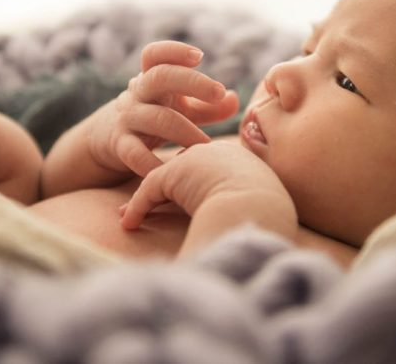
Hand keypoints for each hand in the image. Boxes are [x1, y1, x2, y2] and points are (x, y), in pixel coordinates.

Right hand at [86, 41, 239, 176]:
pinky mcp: (120, 144)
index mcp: (152, 78)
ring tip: (207, 144)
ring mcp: (128, 118)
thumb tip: (234, 99)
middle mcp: (138, 93)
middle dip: (192, 82)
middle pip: (160, 77)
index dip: (174, 50)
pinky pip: (135, 153)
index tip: (198, 56)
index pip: (156, 55)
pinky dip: (153, 163)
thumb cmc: (155, 117)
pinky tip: (172, 169)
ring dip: (185, 130)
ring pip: (156, 118)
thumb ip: (209, 105)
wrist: (107, 139)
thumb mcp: (181, 108)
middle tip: (219, 92)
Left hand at [120, 140, 295, 241]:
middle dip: (166, 191)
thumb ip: (246, 215)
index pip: (211, 172)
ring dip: (145, 200)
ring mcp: (197, 159)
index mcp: (244, 165)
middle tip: (150, 209)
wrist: (259, 212)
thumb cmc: (267, 222)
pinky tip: (128, 225)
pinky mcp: (175, 173)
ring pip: (164, 180)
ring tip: (128, 217)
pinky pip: (150, 190)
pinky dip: (137, 208)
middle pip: (185, 172)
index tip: (183, 208)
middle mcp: (219, 155)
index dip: (194, 191)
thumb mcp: (262, 212)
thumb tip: (241, 241)